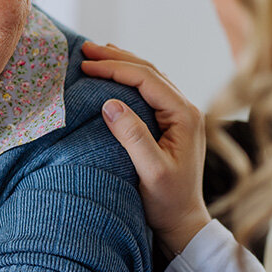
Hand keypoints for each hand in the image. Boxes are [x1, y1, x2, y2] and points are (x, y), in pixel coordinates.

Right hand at [81, 42, 211, 254]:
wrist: (183, 222)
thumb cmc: (167, 201)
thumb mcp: (150, 172)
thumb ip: (133, 137)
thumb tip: (110, 102)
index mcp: (184, 115)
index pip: (146, 79)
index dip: (115, 68)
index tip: (85, 66)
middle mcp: (186, 109)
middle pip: (149, 71)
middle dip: (116, 58)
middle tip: (85, 49)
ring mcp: (180, 115)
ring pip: (150, 77)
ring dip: (123, 63)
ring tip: (96, 53)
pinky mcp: (171, 123)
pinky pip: (149, 91)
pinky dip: (129, 78)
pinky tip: (116, 74)